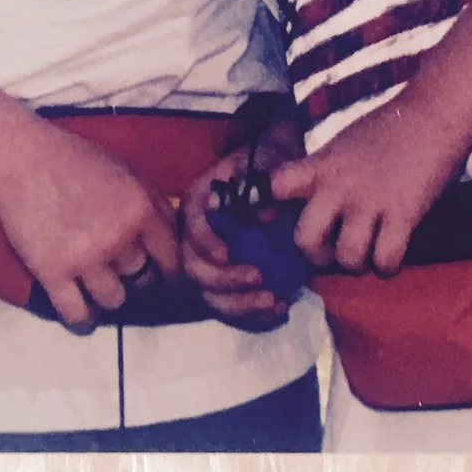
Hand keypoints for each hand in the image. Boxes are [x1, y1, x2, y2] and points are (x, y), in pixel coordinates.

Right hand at [0, 125, 180, 331]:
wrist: (24, 160)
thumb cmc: (79, 161)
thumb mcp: (129, 172)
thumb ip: (155, 205)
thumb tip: (176, 238)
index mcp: (141, 210)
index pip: (171, 258)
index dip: (169, 270)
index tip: (164, 277)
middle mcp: (119, 238)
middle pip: (142, 279)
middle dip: (135, 276)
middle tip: (120, 268)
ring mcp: (85, 258)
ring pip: (114, 300)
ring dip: (109, 295)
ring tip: (99, 285)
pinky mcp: (52, 273)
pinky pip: (77, 314)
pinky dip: (83, 320)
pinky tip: (84, 315)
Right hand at [179, 149, 292, 327]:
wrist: (281, 168)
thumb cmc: (269, 160)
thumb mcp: (269, 161)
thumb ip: (263, 183)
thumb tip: (264, 214)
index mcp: (199, 203)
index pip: (191, 228)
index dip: (205, 244)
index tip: (227, 255)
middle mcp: (197, 235)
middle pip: (194, 268)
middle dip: (224, 280)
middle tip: (260, 280)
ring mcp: (212, 260)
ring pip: (210, 293)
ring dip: (239, 303)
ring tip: (273, 301)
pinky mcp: (229, 278)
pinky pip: (232, 303)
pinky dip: (253, 311)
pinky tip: (279, 308)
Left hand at [270, 97, 467, 275]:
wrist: (434, 114)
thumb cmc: (390, 127)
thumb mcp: (343, 144)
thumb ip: (325, 171)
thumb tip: (314, 201)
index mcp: (321, 166)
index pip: (275, 187)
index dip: (271, 207)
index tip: (283, 215)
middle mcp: (338, 187)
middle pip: (305, 240)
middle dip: (317, 255)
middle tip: (332, 251)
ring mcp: (370, 202)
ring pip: (348, 257)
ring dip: (358, 263)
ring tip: (368, 253)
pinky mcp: (403, 214)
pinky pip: (386, 259)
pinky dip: (388, 265)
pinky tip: (392, 253)